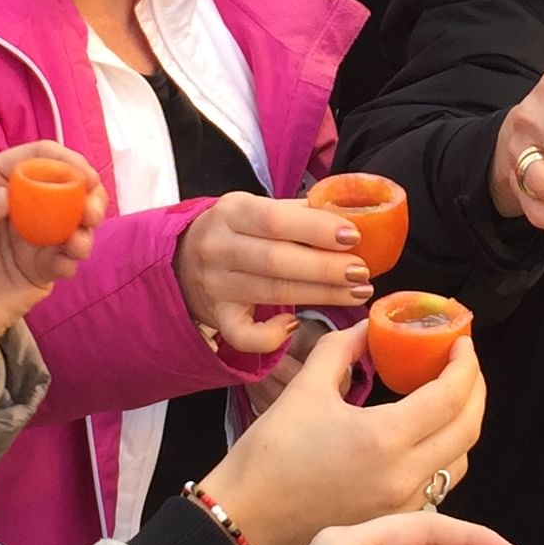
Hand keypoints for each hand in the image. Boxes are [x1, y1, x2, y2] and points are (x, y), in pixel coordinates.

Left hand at [0, 145, 110, 406]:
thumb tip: (5, 199)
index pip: (36, 158)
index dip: (64, 160)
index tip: (82, 175)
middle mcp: (18, 205)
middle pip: (66, 186)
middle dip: (86, 193)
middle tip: (91, 210)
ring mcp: (32, 239)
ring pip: (73, 222)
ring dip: (86, 226)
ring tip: (79, 241)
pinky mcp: (39, 272)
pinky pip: (66, 259)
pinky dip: (73, 257)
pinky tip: (65, 263)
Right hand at [174, 194, 376, 354]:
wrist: (181, 260)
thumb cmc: (236, 231)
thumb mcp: (257, 208)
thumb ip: (299, 212)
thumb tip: (351, 217)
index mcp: (232, 212)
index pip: (276, 219)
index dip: (316, 229)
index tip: (353, 236)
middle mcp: (219, 248)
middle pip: (277, 260)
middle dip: (325, 268)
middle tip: (362, 272)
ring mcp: (216, 285)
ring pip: (272, 294)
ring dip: (320, 295)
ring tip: (356, 293)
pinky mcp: (217, 317)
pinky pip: (243, 335)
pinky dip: (270, 336)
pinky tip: (294, 325)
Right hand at [201, 323, 484, 544]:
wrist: (244, 519)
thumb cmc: (268, 456)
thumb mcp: (304, 389)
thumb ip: (342, 349)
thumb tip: (369, 328)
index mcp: (384, 439)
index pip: (450, 396)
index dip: (464, 364)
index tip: (460, 340)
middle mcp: (404, 476)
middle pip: (468, 429)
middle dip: (474, 389)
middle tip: (462, 362)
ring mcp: (403, 504)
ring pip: (459, 461)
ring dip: (463, 424)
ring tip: (448, 396)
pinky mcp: (393, 520)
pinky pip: (439, 483)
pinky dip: (444, 454)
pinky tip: (425, 435)